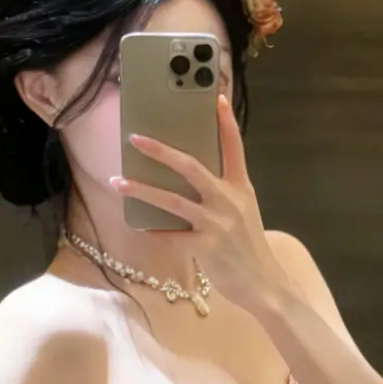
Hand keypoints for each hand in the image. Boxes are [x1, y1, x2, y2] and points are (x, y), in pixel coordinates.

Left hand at [114, 93, 290, 315]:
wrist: (263, 284)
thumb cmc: (248, 246)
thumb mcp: (244, 212)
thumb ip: (224, 193)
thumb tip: (190, 177)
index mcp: (241, 187)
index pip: (235, 148)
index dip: (226, 122)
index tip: (216, 98)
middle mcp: (229, 200)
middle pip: (191, 167)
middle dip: (160, 151)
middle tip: (136, 139)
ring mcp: (217, 223)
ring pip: (172, 200)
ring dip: (142, 190)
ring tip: (119, 181)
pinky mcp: (205, 247)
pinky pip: (171, 236)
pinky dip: (154, 231)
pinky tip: (139, 227)